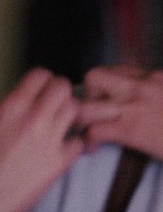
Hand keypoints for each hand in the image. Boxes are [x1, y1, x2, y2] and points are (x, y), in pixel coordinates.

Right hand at [0, 68, 83, 211]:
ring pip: (76, 110)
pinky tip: (63, 146)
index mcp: (11, 109)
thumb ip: (9, 109)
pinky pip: (78, 142)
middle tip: (56, 101)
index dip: (43, 79)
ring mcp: (49, 140)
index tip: (42, 86)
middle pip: (63, 88)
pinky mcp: (59, 162)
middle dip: (61, 92)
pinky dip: (73, 143)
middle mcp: (33, 120)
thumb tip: (22, 99)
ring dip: (70, 113)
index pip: (40, 75)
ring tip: (61, 121)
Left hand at [78, 66, 162, 181]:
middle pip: (95, 75)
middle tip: (96, 112)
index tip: (111, 100)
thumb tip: (155, 106)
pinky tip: (94, 148)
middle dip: (89, 94)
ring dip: (82, 118)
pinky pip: (92, 130)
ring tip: (88, 130)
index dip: (110, 85)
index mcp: (158, 76)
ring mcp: (134, 106)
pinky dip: (88, 141)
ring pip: (85, 103)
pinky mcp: (129, 130)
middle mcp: (142, 85)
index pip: (120, 70)